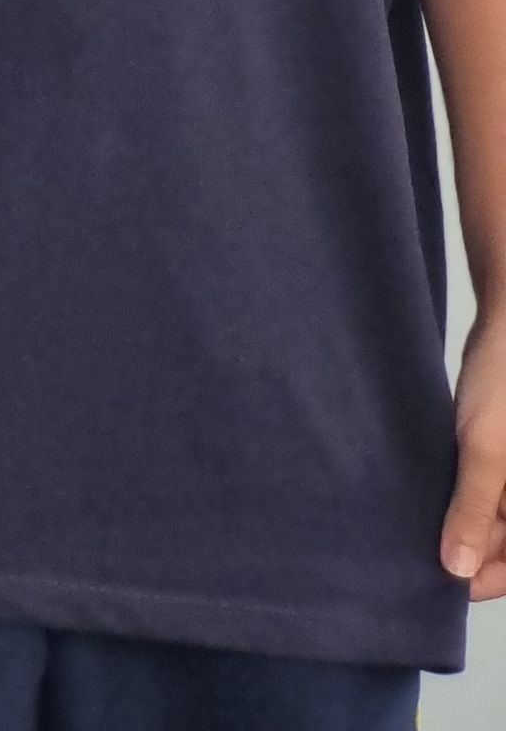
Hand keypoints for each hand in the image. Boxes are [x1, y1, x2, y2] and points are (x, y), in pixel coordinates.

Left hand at [443, 313, 505, 597]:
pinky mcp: (497, 450)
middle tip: (415, 562)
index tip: (441, 589)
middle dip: (469, 553)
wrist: (504, 320)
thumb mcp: (485, 450)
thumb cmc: (502, 385)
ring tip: (413, 534)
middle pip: (503, 543)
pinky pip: (482, 487)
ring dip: (461, 524)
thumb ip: (472, 509)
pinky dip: (460, 496)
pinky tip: (425, 499)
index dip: (485, 580)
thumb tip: (458, 570)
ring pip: (491, 516)